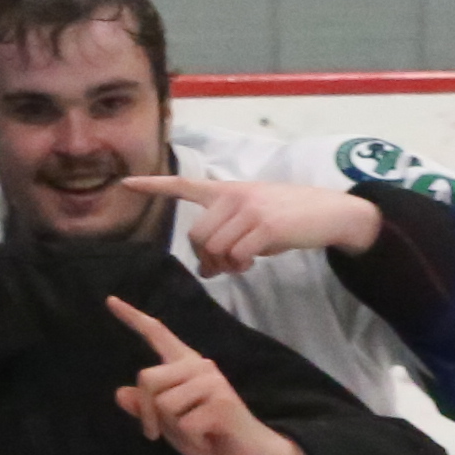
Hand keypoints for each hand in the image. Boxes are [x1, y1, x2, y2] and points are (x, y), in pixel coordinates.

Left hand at [104, 298, 313, 454]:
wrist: (246, 454)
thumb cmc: (205, 435)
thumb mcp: (168, 423)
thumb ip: (146, 408)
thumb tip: (120, 393)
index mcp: (184, 365)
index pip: (157, 335)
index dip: (133, 319)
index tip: (110, 301)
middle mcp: (199, 366)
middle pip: (146, 379)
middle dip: (147, 413)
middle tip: (163, 432)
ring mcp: (213, 382)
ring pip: (163, 404)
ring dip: (172, 428)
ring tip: (196, 430)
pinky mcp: (222, 402)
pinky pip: (183, 424)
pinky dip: (189, 439)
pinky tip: (208, 435)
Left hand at [116, 170, 379, 276]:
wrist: (330, 212)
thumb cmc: (287, 218)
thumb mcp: (253, 219)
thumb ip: (224, 236)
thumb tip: (204, 270)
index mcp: (226, 190)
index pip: (183, 185)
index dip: (153, 186)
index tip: (125, 184)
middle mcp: (233, 195)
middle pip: (196, 236)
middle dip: (206, 258)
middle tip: (225, 266)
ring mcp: (249, 209)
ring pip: (214, 248)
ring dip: (225, 265)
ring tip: (242, 264)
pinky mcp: (265, 226)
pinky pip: (235, 255)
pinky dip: (240, 266)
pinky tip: (252, 263)